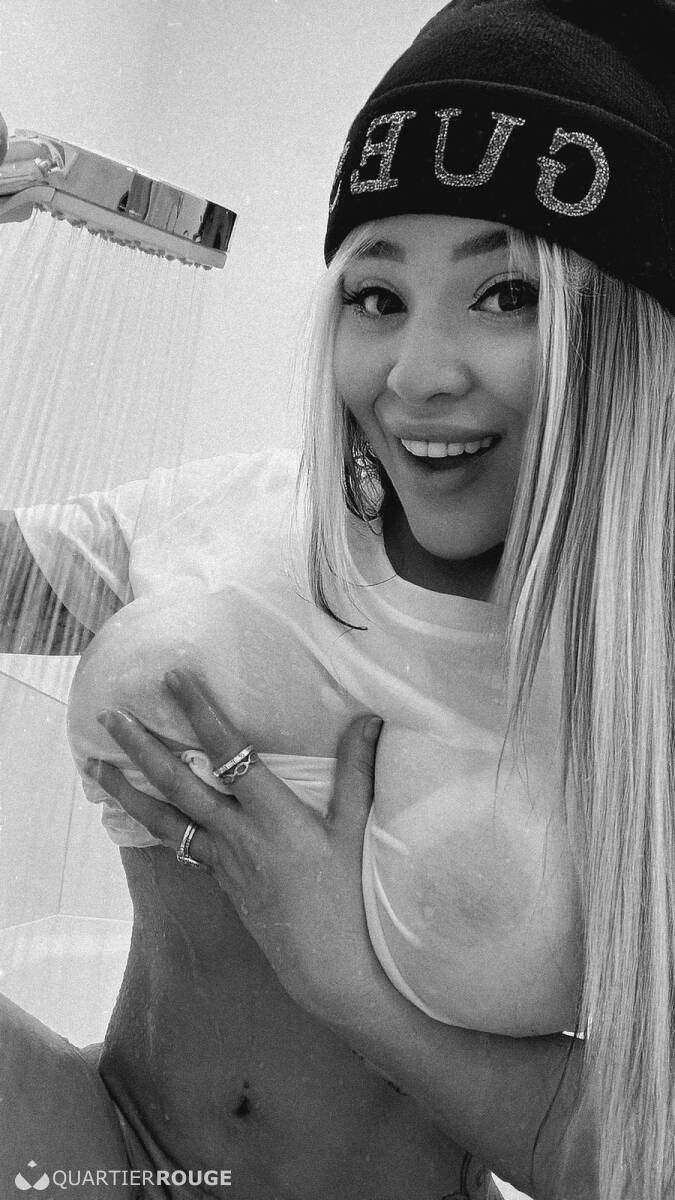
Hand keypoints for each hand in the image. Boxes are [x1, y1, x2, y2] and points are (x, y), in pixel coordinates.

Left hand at [88, 669, 383, 1023]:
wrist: (327, 967)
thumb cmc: (347, 897)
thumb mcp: (355, 829)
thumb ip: (358, 770)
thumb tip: (369, 718)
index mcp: (272, 815)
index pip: (229, 752)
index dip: (201, 713)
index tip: (174, 680)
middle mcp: (238, 834)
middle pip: (179, 784)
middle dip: (142, 748)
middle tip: (111, 716)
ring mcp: (223, 860)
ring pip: (164, 819)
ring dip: (126, 790)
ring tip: (93, 766)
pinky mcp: (220, 880)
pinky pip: (177, 845)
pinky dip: (151, 825)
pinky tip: (137, 815)